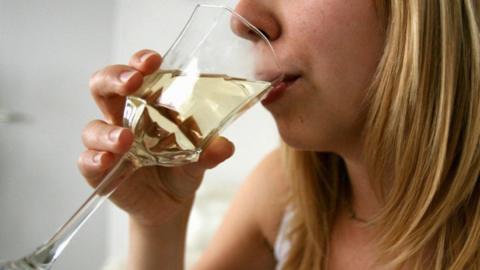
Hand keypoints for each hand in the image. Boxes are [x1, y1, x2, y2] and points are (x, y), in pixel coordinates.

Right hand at [78, 50, 234, 225]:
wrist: (171, 203)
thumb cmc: (183, 168)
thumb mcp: (201, 158)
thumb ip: (210, 150)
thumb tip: (225, 147)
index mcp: (147, 103)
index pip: (136, 72)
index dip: (140, 61)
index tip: (153, 61)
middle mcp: (123, 117)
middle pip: (103, 86)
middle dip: (115, 78)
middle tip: (133, 82)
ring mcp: (108, 143)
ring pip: (93, 127)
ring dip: (108, 131)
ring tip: (126, 139)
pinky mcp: (100, 170)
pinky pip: (88, 161)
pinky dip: (95, 159)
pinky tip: (108, 161)